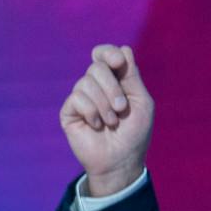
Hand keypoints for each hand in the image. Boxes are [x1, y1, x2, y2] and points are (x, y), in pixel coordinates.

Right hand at [58, 43, 154, 197]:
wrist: (121, 162)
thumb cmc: (135, 134)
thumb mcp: (141, 102)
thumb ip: (132, 76)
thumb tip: (123, 49)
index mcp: (114, 80)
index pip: (104, 54)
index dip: (108, 53)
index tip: (118, 63)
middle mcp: (96, 86)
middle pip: (96, 67)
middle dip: (112, 88)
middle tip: (121, 109)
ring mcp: (81, 98)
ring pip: (86, 82)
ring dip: (104, 104)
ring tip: (111, 122)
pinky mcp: (69, 112)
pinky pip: (76, 98)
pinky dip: (91, 112)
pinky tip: (97, 126)